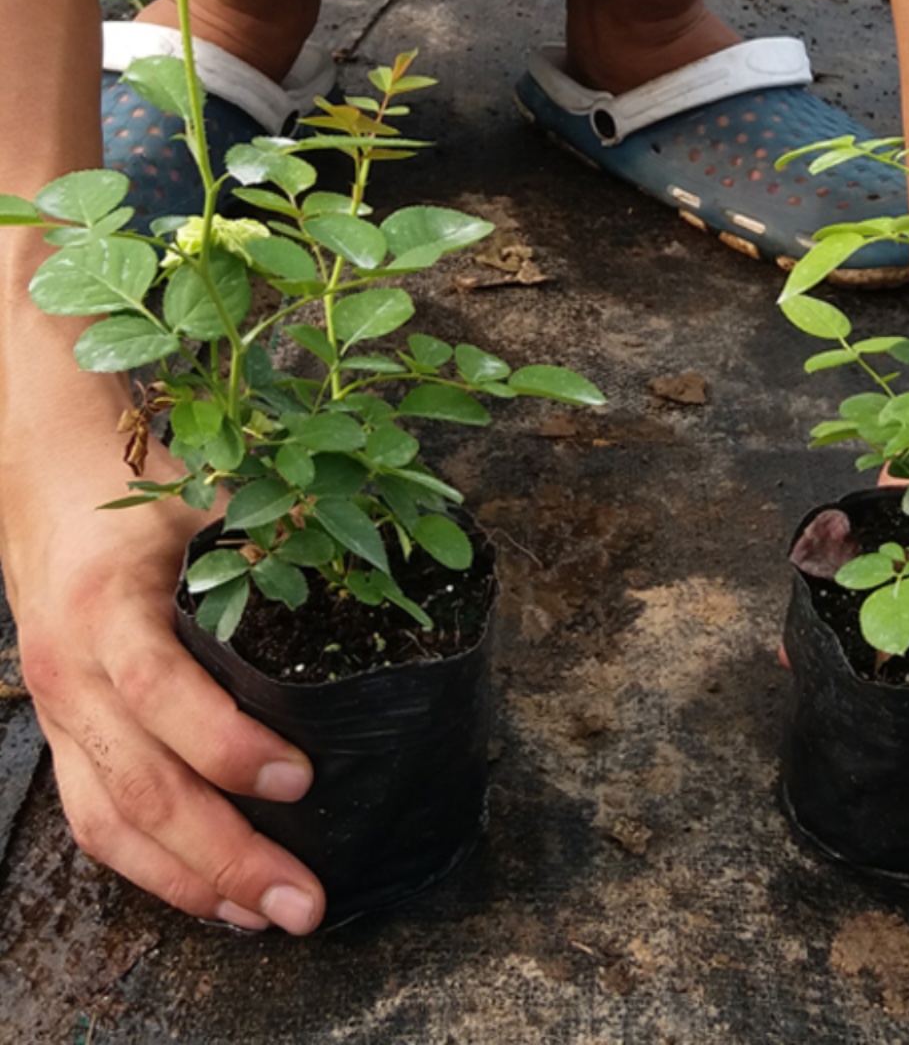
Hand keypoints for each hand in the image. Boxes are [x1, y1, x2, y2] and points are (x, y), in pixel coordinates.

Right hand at [1, 354, 325, 933]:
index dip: (227, 744)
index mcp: (107, 605)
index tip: (299, 778)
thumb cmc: (135, 489)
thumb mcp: (202, 499)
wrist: (43, 480)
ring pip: (112, 823)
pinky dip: (153, 869)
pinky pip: (96, 819)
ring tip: (266, 917)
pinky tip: (210, 894)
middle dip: (225, 853)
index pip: (160, 691)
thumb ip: (269, 541)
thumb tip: (375, 576)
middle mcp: (71, 670)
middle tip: (302, 899)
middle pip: (140, 785)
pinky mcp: (63, 736)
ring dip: (191, 881)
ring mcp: (60, 712)